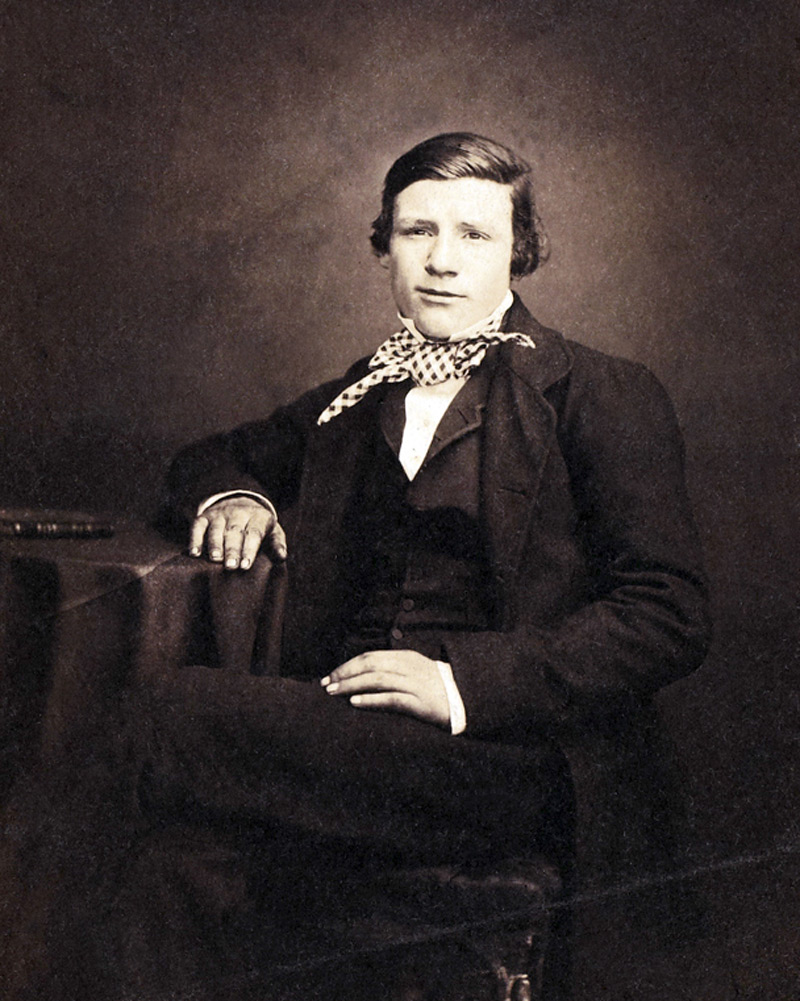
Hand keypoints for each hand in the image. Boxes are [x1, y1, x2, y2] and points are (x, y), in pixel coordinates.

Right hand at [188, 497, 286, 569]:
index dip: (249, 549)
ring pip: (216, 529)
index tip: (245, 565)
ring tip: (215, 559)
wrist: (240, 501)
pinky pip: (198, 527)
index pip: (254, 533)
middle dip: (232, 550)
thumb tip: (281, 557)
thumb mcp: (273, 531)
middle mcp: (238, 513)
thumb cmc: (258, 525)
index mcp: (258, 517)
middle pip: (234, 532)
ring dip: (215, 544)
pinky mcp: (205, 517)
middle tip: (231, 566)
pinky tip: (194, 554)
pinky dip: (195, 539)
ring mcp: (220, 514)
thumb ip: (277, 543)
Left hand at [321, 651, 449, 728]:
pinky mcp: (421, 703)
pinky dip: (371, 700)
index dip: (347, 665)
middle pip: (370, 665)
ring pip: (377, 679)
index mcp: (406, 657)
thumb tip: (360, 678)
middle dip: (345, 673)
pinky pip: (392, 698)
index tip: (330, 676)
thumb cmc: (436, 689)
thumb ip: (392, 671)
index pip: (370, 657)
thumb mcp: (414, 672)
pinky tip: (355, 704)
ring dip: (352, 686)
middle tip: (327, 684)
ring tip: (334, 693)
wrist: (467, 701)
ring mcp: (415, 684)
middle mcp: (409, 667)